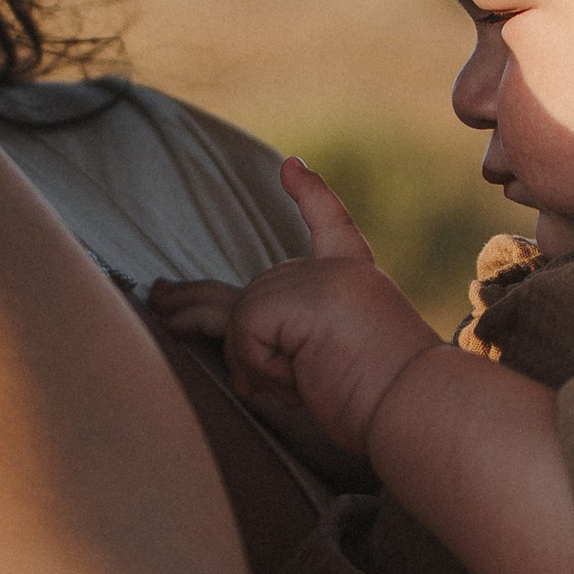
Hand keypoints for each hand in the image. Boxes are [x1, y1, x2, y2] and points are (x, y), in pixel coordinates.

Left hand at [151, 159, 439, 460]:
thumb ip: (280, 334)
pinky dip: (261, 368)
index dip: (312, 198)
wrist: (418, 406)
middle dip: (197, 306)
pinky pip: (244, 333)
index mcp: (354, 281)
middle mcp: (335, 271)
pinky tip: (300, 380)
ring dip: (251, 362)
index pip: (331, 228)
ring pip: (239, 315)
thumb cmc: (380, 402)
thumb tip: (202, 320)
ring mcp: (317, 276)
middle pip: (249, 292)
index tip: (291, 167)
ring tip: (290, 386)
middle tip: (156, 296)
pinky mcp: (301, 293)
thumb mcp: (326, 359)